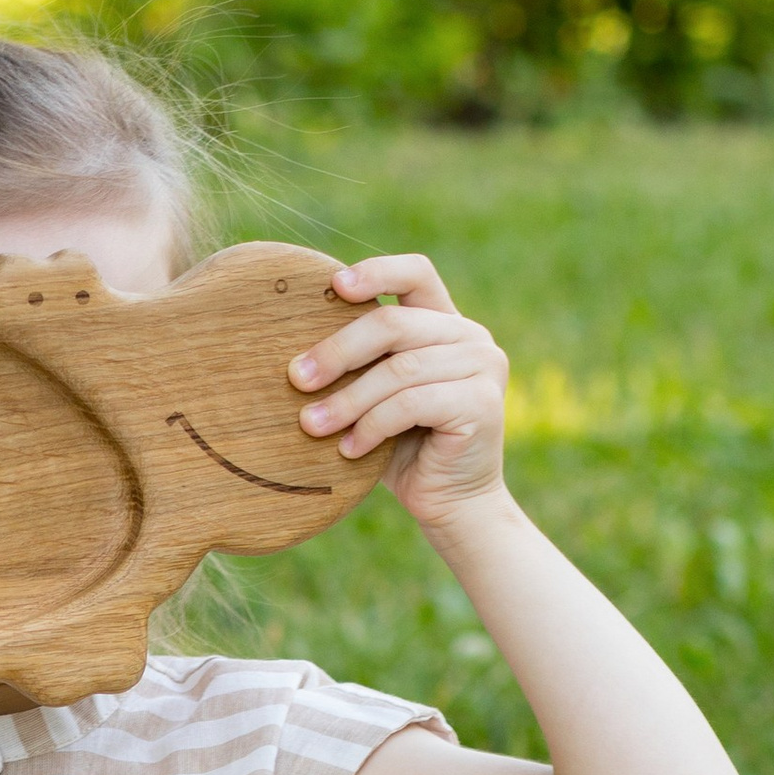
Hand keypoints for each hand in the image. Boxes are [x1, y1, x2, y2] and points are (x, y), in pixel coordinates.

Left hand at [291, 253, 508, 536]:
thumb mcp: (374, 396)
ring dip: (348, 399)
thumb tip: (291, 353)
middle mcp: (471, 336)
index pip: (417, 273)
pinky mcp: (482, 403)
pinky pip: (412, 404)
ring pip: (399, 369)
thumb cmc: (401, 447)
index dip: (376, 272)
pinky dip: (372, 426)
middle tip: (297, 379)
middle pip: (394, 323)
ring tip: (311, 426)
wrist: (450, 503)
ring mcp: (482, 366)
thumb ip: (357, 364)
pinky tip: (349, 449)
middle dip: (338, 351)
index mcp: (445, 322)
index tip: (333, 286)